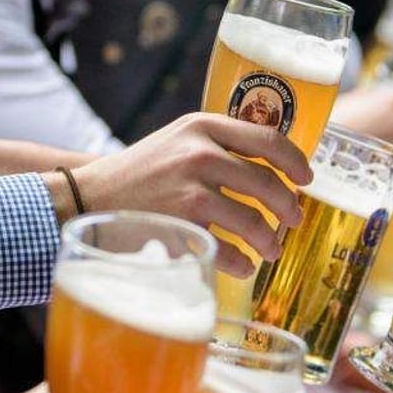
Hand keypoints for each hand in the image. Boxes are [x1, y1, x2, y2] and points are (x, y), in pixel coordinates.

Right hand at [71, 113, 312, 276]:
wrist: (86, 197)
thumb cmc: (140, 173)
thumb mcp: (178, 141)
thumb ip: (219, 146)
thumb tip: (275, 170)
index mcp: (204, 126)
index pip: (269, 140)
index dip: (296, 163)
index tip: (306, 180)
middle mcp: (201, 154)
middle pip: (269, 185)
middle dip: (288, 210)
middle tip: (293, 222)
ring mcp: (191, 191)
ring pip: (255, 222)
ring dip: (270, 242)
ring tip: (271, 250)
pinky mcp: (182, 227)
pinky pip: (230, 251)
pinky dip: (242, 263)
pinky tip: (244, 266)